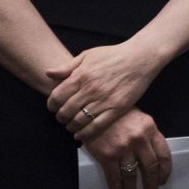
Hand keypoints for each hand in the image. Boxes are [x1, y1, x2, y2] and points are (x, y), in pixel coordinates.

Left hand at [46, 41, 163, 140]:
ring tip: (71, 125)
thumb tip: (48, 73)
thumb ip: (67, 66)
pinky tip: (80, 133)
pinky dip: (85, 133)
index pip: (56, 97)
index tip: (53, 107)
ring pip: (78, 121)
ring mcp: (103, 101)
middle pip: (65, 112)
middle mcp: (90, 90)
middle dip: (60, 117)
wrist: (140, 58)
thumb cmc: (114, 55)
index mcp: (81, 76)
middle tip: (62, 118)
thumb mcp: (88, 55)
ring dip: (70, 126)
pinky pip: (96, 127)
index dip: (51, 105)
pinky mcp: (116, 109)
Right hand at [83, 108, 172, 188]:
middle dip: (152, 184)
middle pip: (150, 168)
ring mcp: (123, 148)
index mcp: (150, 129)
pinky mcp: (107, 155)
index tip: (162, 180)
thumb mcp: (139, 119)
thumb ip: (148, 135)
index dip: (165, 171)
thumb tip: (154, 157)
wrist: (93, 110)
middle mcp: (139, 140)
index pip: (163, 154)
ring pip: (132, 176)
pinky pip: (114, 177)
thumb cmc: (118, 115)